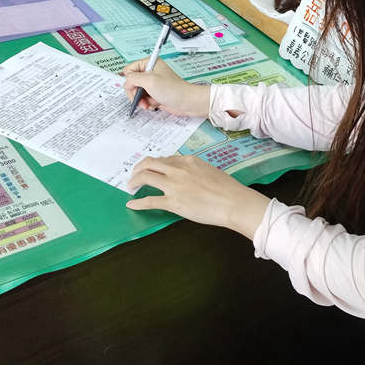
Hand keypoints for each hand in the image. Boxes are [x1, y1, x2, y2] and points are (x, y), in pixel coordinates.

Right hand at [121, 58, 210, 116]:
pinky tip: (153, 104)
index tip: (135, 88)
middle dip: (135, 93)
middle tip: (141, 99)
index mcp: (149, 63)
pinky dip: (147, 103)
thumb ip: (133, 79)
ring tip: (148, 104)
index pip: (129, 69)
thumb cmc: (173, 89)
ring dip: (141, 100)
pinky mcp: (155, 93)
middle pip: (132, 82)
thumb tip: (126, 82)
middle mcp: (150, 72)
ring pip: (137, 92)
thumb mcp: (149, 81)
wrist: (187, 102)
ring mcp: (153, 83)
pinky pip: (144, 98)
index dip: (130, 81)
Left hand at [126, 155, 270, 238]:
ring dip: (135, 181)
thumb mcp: (210, 171)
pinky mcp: (173, 202)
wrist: (233, 202)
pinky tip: (131, 205)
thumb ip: (195, 171)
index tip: (152, 169)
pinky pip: (150, 201)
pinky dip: (138, 203)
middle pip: (150, 163)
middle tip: (135, 174)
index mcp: (188, 161)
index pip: (165, 159)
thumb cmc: (227, 189)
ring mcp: (174, 186)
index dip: (156, 165)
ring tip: (131, 186)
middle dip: (139, 168)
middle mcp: (178, 170)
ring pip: (146, 177)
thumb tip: (187, 177)